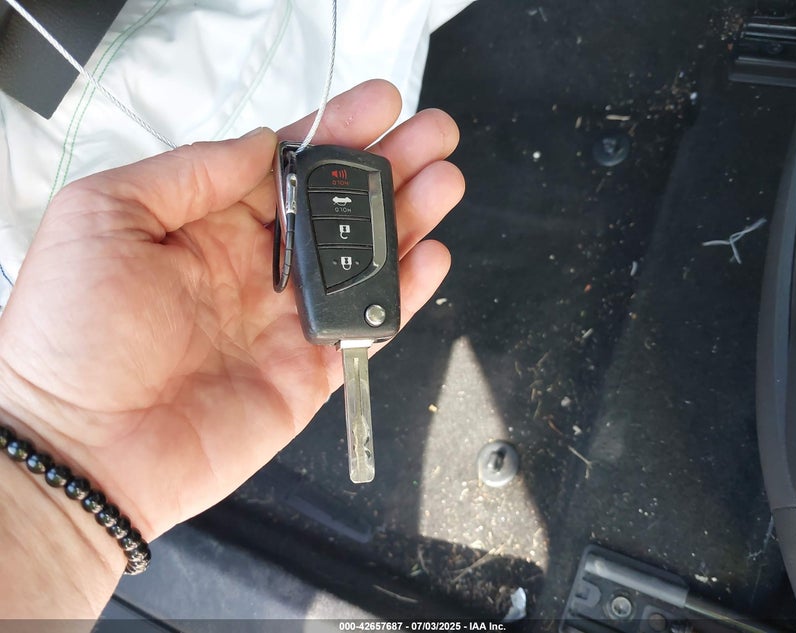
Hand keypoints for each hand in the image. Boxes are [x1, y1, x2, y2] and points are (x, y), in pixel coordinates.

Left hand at [0, 80, 463, 544]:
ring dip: (408, 219)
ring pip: (363, 259)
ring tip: (445, 182)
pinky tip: (432, 257)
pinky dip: (406, 294)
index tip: (379, 104)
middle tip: (432, 135)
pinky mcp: (310, 370)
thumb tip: (261, 144)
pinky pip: (369, 326)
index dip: (335, 131)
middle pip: (338, 207)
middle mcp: (255, 267)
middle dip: (388, 168)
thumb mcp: (103, 216)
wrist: (81, 450)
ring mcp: (286, 319)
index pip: (287, 165)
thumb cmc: (70, 335)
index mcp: (206, 224)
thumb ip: (189, 172)